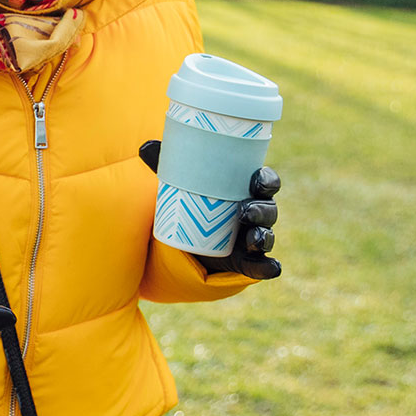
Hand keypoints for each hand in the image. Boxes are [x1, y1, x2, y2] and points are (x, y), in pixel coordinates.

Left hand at [140, 140, 282, 280]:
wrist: (189, 242)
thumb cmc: (193, 203)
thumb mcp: (180, 185)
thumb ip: (166, 165)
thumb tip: (145, 145)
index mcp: (245, 191)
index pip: (266, 182)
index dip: (267, 180)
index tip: (256, 178)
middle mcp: (256, 213)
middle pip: (268, 209)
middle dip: (262, 210)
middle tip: (243, 211)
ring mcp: (252, 238)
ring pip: (266, 236)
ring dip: (263, 237)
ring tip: (252, 239)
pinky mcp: (247, 261)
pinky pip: (263, 266)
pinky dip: (269, 268)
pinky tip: (271, 269)